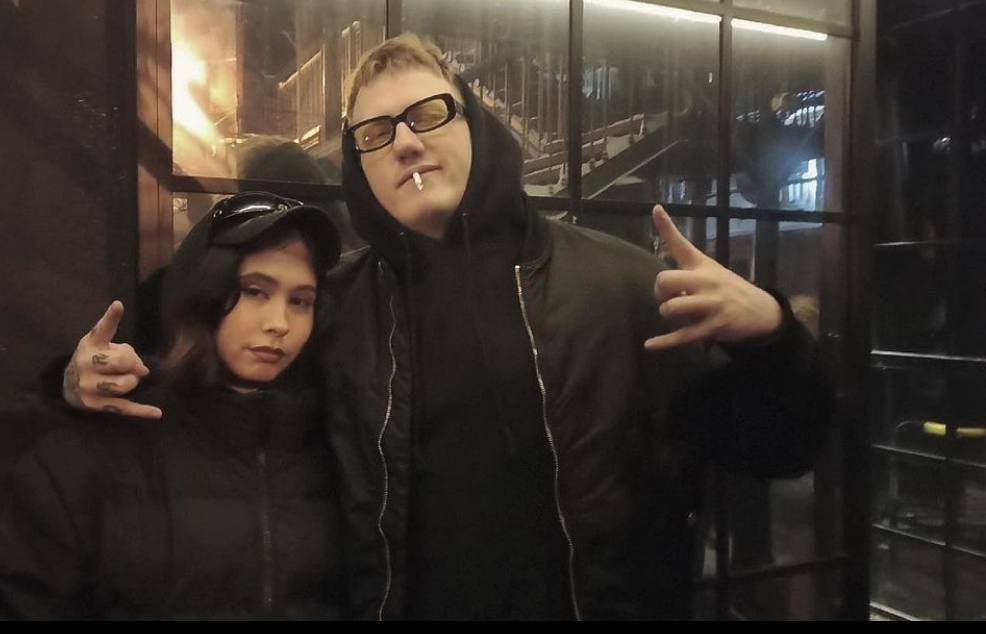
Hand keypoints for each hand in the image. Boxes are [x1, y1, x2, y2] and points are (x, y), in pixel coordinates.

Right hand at [62, 301, 161, 418]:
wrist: (68, 386)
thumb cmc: (94, 361)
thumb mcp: (102, 348)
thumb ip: (125, 353)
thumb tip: (143, 371)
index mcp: (90, 344)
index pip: (102, 330)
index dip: (111, 317)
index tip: (119, 305)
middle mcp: (85, 363)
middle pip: (122, 361)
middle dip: (132, 364)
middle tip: (128, 367)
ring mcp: (88, 386)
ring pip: (126, 384)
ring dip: (132, 382)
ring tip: (125, 380)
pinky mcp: (95, 405)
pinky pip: (124, 407)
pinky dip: (142, 411)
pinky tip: (157, 413)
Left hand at [644, 205, 782, 350]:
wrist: (761, 311)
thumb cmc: (728, 289)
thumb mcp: (711, 271)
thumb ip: (687, 267)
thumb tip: (664, 271)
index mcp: (702, 266)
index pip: (682, 244)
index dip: (667, 227)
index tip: (655, 208)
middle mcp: (706, 282)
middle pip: (665, 280)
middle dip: (659, 292)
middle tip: (667, 298)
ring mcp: (710, 305)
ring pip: (671, 308)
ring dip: (668, 313)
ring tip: (678, 314)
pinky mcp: (713, 327)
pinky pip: (682, 335)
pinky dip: (664, 342)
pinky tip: (650, 345)